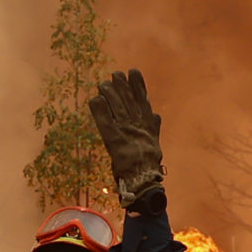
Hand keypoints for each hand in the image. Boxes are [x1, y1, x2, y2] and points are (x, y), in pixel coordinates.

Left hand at [88, 68, 163, 201]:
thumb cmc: (148, 162)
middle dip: (122, 86)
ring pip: (117, 108)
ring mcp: (125, 131)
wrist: (143, 179)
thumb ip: (154, 126)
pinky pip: (104, 121)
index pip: (142, 99)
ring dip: (110, 94)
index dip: (137, 85)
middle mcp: (136, 125)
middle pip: (128, 100)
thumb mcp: (154, 140)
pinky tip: (94, 100)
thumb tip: (156, 114)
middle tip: (115, 74)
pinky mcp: (113, 140)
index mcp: (147, 124)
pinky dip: (99, 110)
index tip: (133, 72)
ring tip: (103, 83)